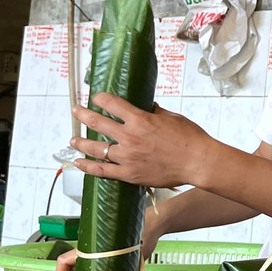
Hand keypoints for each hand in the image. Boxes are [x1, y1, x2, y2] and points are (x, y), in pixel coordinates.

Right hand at [55, 208, 165, 270]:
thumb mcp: (127, 256)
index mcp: (89, 247)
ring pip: (84, 268)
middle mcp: (91, 249)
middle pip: (73, 267)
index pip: (64, 260)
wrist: (152, 225)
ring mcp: (99, 251)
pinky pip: (96, 266)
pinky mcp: (109, 254)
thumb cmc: (140, 234)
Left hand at [69, 93, 213, 188]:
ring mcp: (127, 156)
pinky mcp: (129, 174)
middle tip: (76, 111)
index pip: (112, 104)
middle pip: (97, 123)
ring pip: (96, 148)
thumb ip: (155, 113)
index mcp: (140, 120)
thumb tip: (147, 108)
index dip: (101, 98)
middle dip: (83, 114)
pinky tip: (79, 163)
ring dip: (81, 142)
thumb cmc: (190, 138)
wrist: (198, 162)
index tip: (96, 97)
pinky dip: (88, 167)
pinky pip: (103, 170)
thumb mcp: (173, 118)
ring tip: (73, 140)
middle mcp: (129, 137)